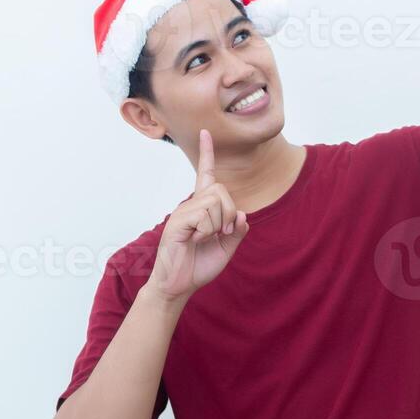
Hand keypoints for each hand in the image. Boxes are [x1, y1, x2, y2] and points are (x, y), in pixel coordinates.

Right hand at [145, 128, 249, 303]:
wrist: (179, 285)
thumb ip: (237, 230)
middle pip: (220, 190)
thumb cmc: (199, 266)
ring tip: (205, 238)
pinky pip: (203, 214)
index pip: (206, 175)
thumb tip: (242, 214)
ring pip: (214, 201)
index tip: (206, 132)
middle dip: (229, 213)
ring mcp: (183, 212)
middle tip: (221, 233)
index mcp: (202, 208)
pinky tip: (195, 240)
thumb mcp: (227, 248)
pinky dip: (207, 230)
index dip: (207, 154)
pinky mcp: (178, 222)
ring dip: (219, 224)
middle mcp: (191, 206)